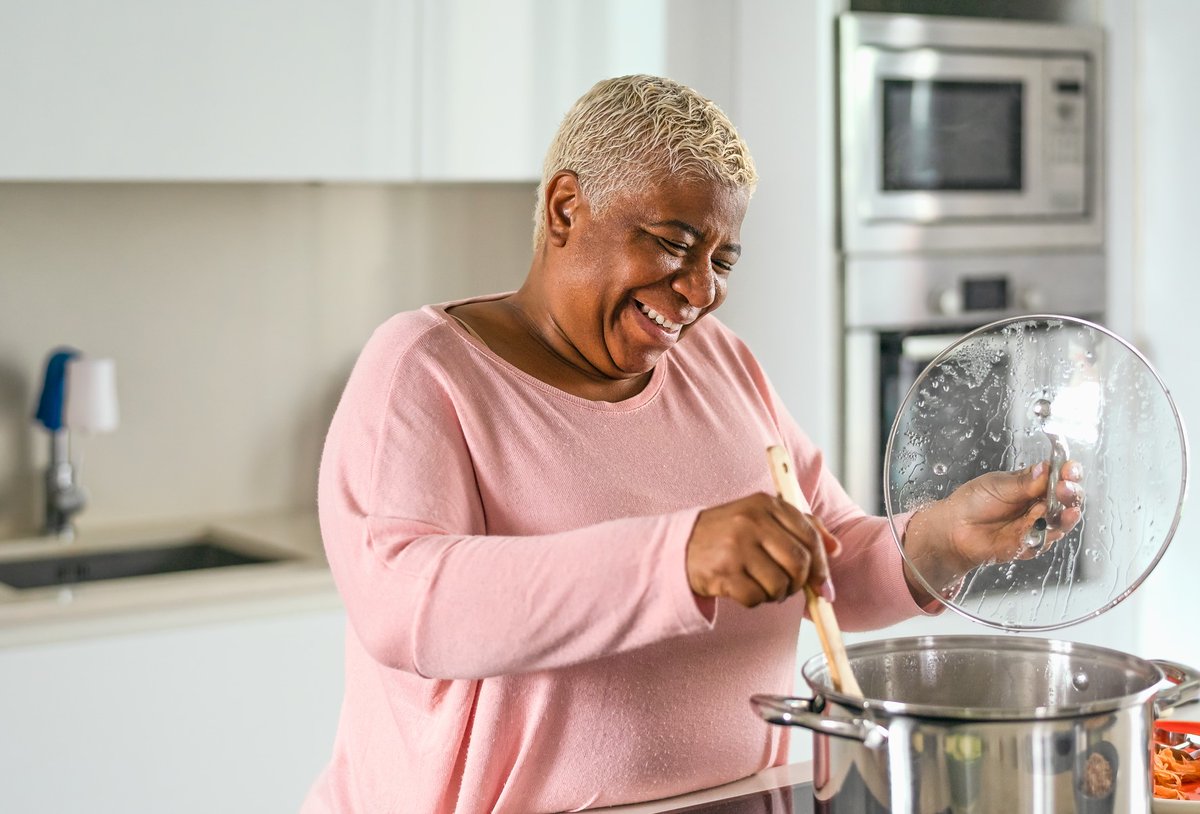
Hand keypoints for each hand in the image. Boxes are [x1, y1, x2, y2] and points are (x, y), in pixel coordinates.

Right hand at [687, 493, 840, 607]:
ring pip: (780, 584)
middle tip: (790, 588)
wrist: (678, 547)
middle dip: (800, 584)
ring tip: (762, 585)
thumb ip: (800, 526)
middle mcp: (750, 521)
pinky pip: (756, 598)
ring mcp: (735, 546)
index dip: (822, 565)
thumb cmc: (727, 534)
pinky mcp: (722, 572)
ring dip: (776, 594)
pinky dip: (755, 601)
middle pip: (799, 563)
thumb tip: (836, 549)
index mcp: (765, 503)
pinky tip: (743, 589)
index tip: (824, 585)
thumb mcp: (762, 518)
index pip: (809, 536)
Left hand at [902, 460, 1083, 600]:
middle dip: (1071, 493)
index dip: (1069, 472)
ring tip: (1065, 510)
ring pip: (1062, 522)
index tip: (1069, 470)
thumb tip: (1046, 468)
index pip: (1060, 475)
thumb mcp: (998, 486)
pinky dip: (1044, 533)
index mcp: (1035, 483)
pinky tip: (1040, 525)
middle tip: (1065, 488)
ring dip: (1065, 516)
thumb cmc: (974, 502)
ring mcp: (1038, 525)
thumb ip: (1024, 482)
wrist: (955, 528)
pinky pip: (1045, 540)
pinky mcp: (1031, 544)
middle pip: (1068, 499)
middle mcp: (1041, 503)